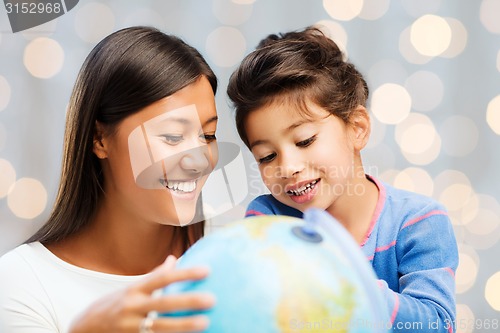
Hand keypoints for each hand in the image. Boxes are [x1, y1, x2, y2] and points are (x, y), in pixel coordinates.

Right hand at [69, 255, 214, 332]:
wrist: (82, 329)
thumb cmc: (114, 305)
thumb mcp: (131, 288)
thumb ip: (154, 276)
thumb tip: (174, 259)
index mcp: (134, 290)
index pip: (162, 278)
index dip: (185, 273)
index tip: (207, 270)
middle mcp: (132, 307)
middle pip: (163, 303)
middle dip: (188, 302)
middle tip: (212, 299)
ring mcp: (130, 327)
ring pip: (159, 327)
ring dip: (183, 326)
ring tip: (205, 323)